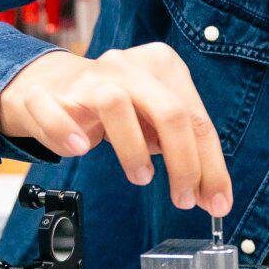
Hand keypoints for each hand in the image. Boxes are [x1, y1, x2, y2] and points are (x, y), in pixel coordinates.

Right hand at [0, 44, 231, 214]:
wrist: (51, 86)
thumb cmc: (112, 106)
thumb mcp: (154, 120)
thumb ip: (182, 148)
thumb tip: (208, 193)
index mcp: (162, 67)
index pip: (197, 118)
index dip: (212, 166)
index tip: (216, 202)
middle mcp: (129, 67)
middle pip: (169, 113)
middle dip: (184, 164)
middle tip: (184, 199)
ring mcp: (89, 77)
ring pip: (116, 105)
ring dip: (133, 151)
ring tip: (141, 177)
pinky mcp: (52, 94)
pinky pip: (54, 111)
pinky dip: (65, 131)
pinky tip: (79, 149)